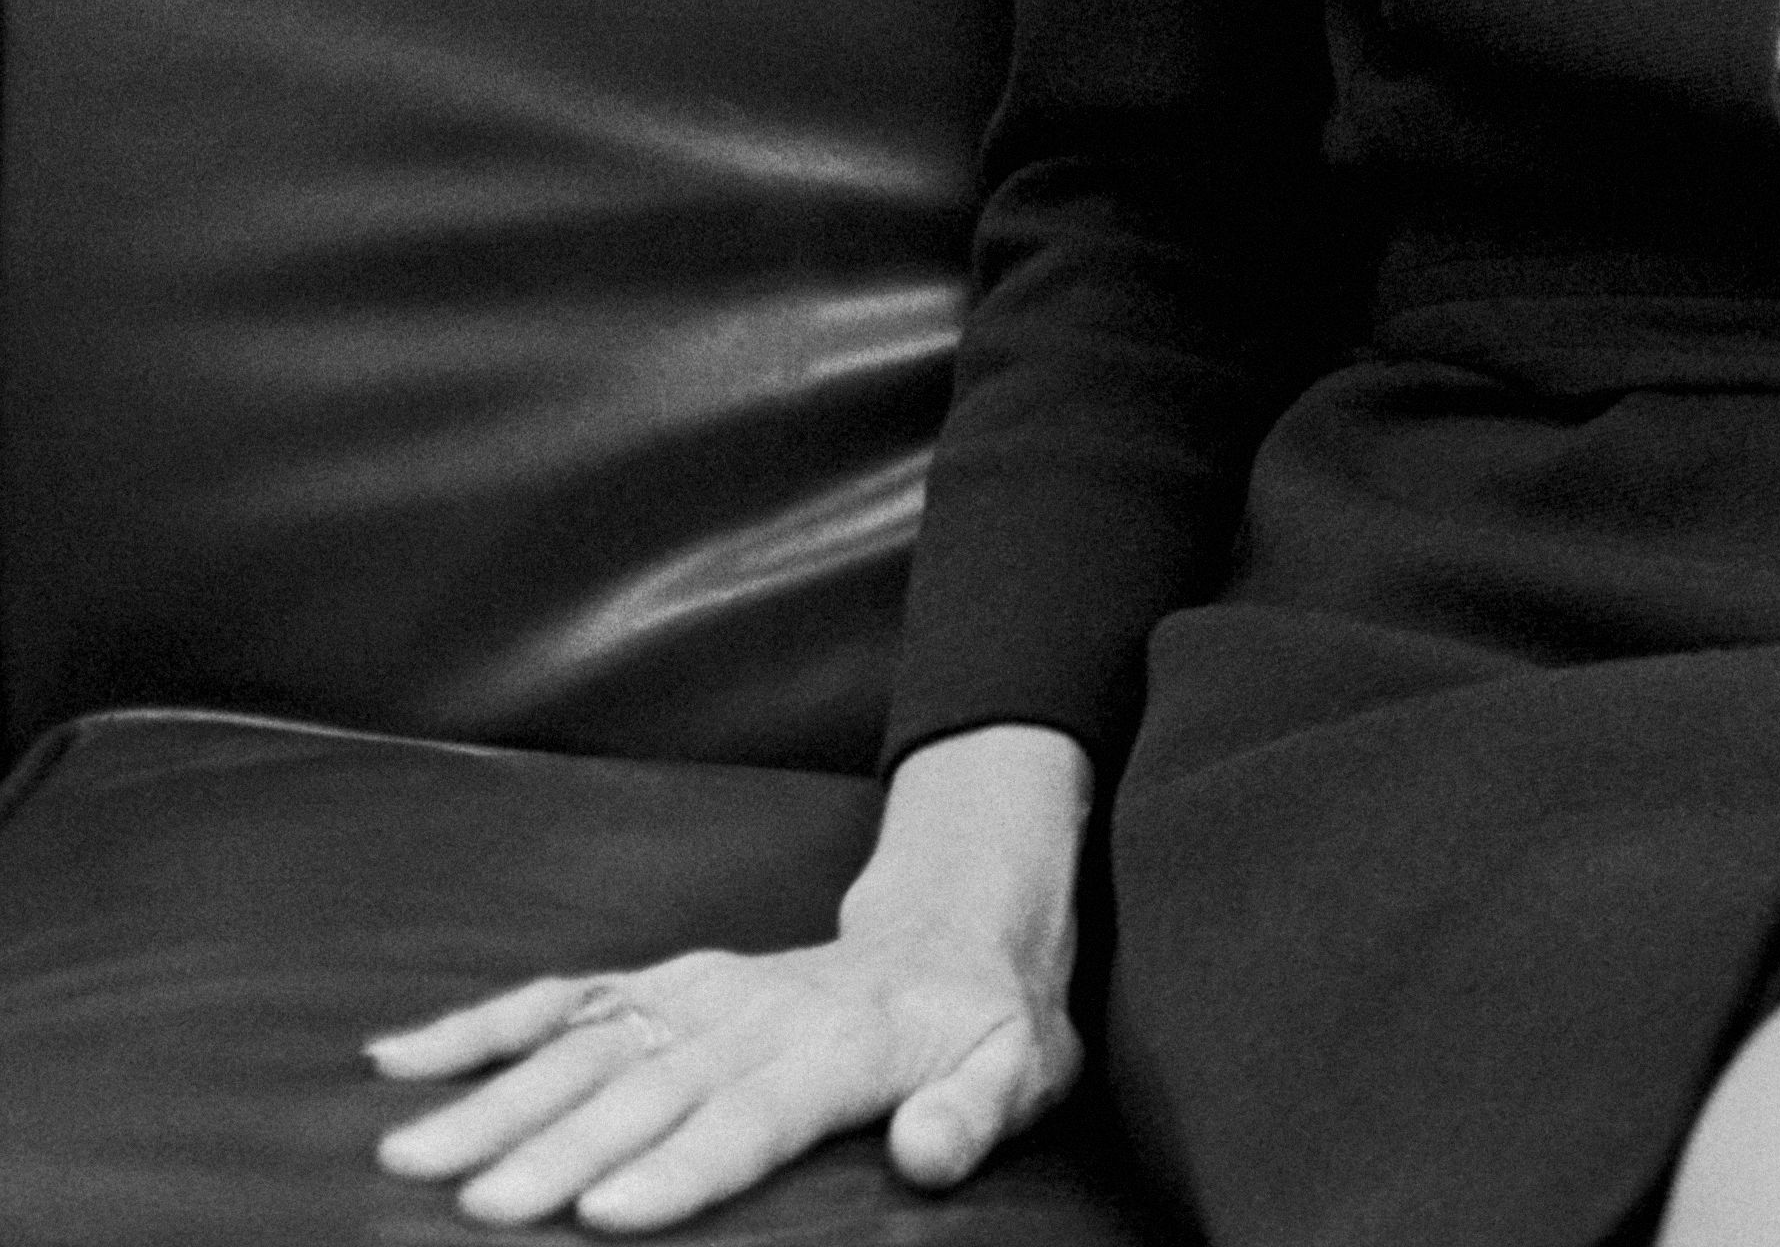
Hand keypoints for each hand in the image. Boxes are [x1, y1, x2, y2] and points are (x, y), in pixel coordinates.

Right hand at [364, 933, 1076, 1229]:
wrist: (960, 933)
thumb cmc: (985, 1025)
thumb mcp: (1020, 1069)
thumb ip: (974, 1112)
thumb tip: (930, 1156)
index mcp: (840, 1048)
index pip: (752, 1114)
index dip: (681, 1163)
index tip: (605, 1209)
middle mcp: (753, 1015)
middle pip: (648, 1089)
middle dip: (561, 1147)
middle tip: (480, 1205)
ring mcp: (698, 992)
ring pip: (586, 1045)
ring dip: (496, 1097)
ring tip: (409, 1151)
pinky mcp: (661, 984)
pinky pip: (565, 999)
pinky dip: (481, 1024)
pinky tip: (396, 1057)